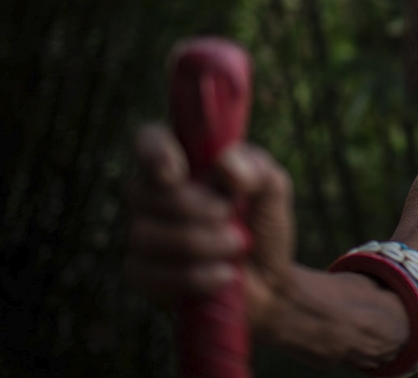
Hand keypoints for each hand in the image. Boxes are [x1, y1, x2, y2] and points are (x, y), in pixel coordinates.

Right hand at [124, 124, 294, 330]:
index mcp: (184, 163)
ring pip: (144, 236)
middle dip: (190, 207)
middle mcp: (155, 196)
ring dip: (198, 244)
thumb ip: (257, 169)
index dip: (153, 151)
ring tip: (237, 246)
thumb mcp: (273, 190)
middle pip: (141, 193)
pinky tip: (224, 275)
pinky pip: (149, 275)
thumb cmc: (263, 223)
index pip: (149, 139)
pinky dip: (193, 277)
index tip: (177, 173)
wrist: (270, 280)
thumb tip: (226, 167)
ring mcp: (144, 236)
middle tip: (230, 214)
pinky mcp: (144, 275)